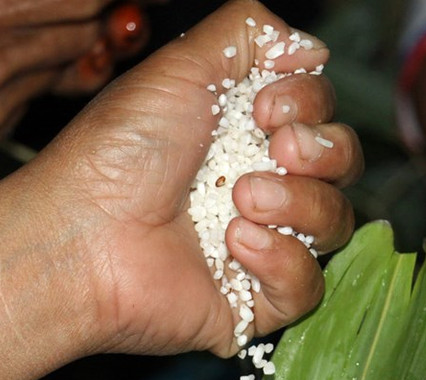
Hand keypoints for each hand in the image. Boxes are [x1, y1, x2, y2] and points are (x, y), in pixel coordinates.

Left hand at [0, 0, 359, 379]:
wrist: (83, 237)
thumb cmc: (119, 153)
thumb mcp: (181, 67)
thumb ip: (250, 33)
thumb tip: (311, 50)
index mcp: (243, 133)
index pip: (321, 114)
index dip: (310, 105)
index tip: (266, 107)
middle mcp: (259, 186)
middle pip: (341, 164)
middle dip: (322, 150)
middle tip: (275, 149)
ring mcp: (261, 246)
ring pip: (336, 222)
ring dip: (299, 202)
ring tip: (240, 200)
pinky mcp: (256, 301)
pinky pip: (311, 285)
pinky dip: (283, 260)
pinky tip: (236, 245)